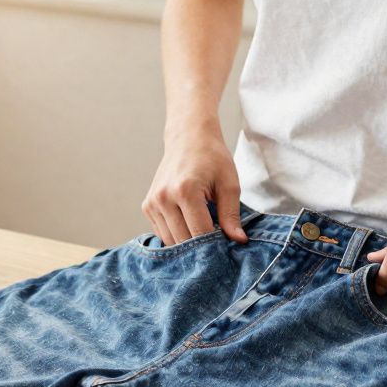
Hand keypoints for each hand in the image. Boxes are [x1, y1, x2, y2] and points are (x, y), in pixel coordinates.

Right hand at [142, 124, 247, 246]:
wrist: (188, 138)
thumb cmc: (212, 158)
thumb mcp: (229, 184)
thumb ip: (231, 215)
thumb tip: (238, 241)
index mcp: (185, 190)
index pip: (200, 233)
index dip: (215, 245)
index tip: (227, 248)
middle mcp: (164, 197)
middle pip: (183, 240)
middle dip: (201, 248)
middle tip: (218, 244)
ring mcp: (152, 203)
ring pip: (170, 241)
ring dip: (187, 243)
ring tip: (203, 232)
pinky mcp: (147, 206)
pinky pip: (162, 233)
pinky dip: (176, 235)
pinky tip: (189, 225)